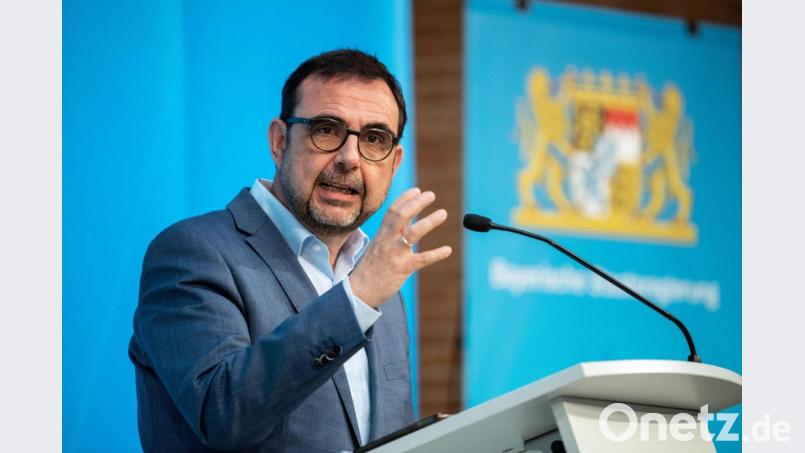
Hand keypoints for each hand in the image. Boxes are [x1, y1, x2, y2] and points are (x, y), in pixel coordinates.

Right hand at [350, 188, 451, 307]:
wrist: (359, 291)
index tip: (417, 190)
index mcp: (382, 235)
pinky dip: (436, 254)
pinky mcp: (402, 269)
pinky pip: (421, 259)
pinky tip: (448, 250)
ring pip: (412, 233)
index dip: (405, 198)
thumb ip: (391, 234)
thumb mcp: (377, 246)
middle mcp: (387, 241)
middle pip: (401, 216)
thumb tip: (406, 222)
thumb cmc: (370, 269)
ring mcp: (395, 254)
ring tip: (443, 213)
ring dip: (429, 221)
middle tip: (431, 195)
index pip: (392, 211)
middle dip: (417, 203)